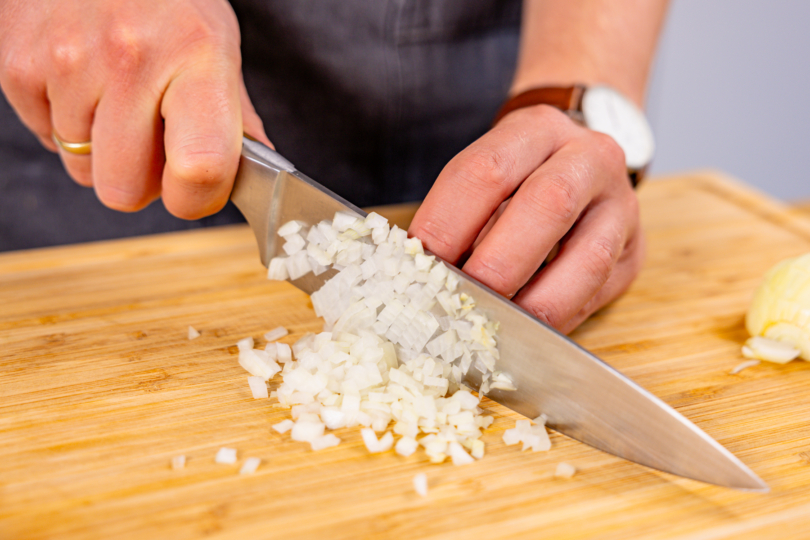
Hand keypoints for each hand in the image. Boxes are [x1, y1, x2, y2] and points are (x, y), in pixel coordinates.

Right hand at [0, 0, 270, 217]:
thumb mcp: (217, 45)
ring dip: (102, 152)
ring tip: (116, 101)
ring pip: (82, 171)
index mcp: (198, 57)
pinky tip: (84, 85)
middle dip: (141, 181)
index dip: (196, 200)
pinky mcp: (19, 66)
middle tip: (151, 142)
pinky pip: (45, 140)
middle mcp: (130, 59)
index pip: (199, 169)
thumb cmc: (168, 1)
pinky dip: (67, 125)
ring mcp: (68, 63)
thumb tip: (256, 176)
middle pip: (125, 191)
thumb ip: (235, 118)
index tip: (194, 191)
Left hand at [409, 105, 644, 333]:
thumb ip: (461, 217)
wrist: (580, 161)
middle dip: (496, 265)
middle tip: (460, 301)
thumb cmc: (519, 176)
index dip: (447, 224)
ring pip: (589, 257)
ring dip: (534, 302)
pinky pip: (598, 290)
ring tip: (494, 326)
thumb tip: (423, 274)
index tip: (419, 266)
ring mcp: (620, 204)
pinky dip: (557, 316)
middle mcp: (588, 158)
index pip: (483, 171)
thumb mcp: (489, 174)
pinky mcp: (633, 249)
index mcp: (535, 130)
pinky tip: (524, 330)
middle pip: (546, 205)